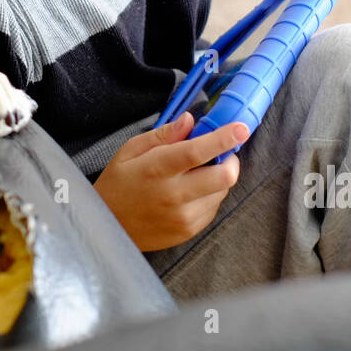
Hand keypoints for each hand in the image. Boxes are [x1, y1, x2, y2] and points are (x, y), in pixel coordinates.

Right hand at [93, 112, 248, 252]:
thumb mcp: (130, 151)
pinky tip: (189, 192)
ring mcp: (184, 217)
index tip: (241, 127)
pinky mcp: (189, 230)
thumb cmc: (118, 184)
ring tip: (195, 174)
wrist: (109, 228)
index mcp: (157, 169)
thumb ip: (162, 135)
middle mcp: (174, 195)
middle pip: (224, 177)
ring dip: (218, 178)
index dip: (223, 138)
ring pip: (222, 191)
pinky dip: (209, 195)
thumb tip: (189, 120)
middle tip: (220, 153)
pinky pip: (213, 207)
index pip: (197, 151)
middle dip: (230, 160)